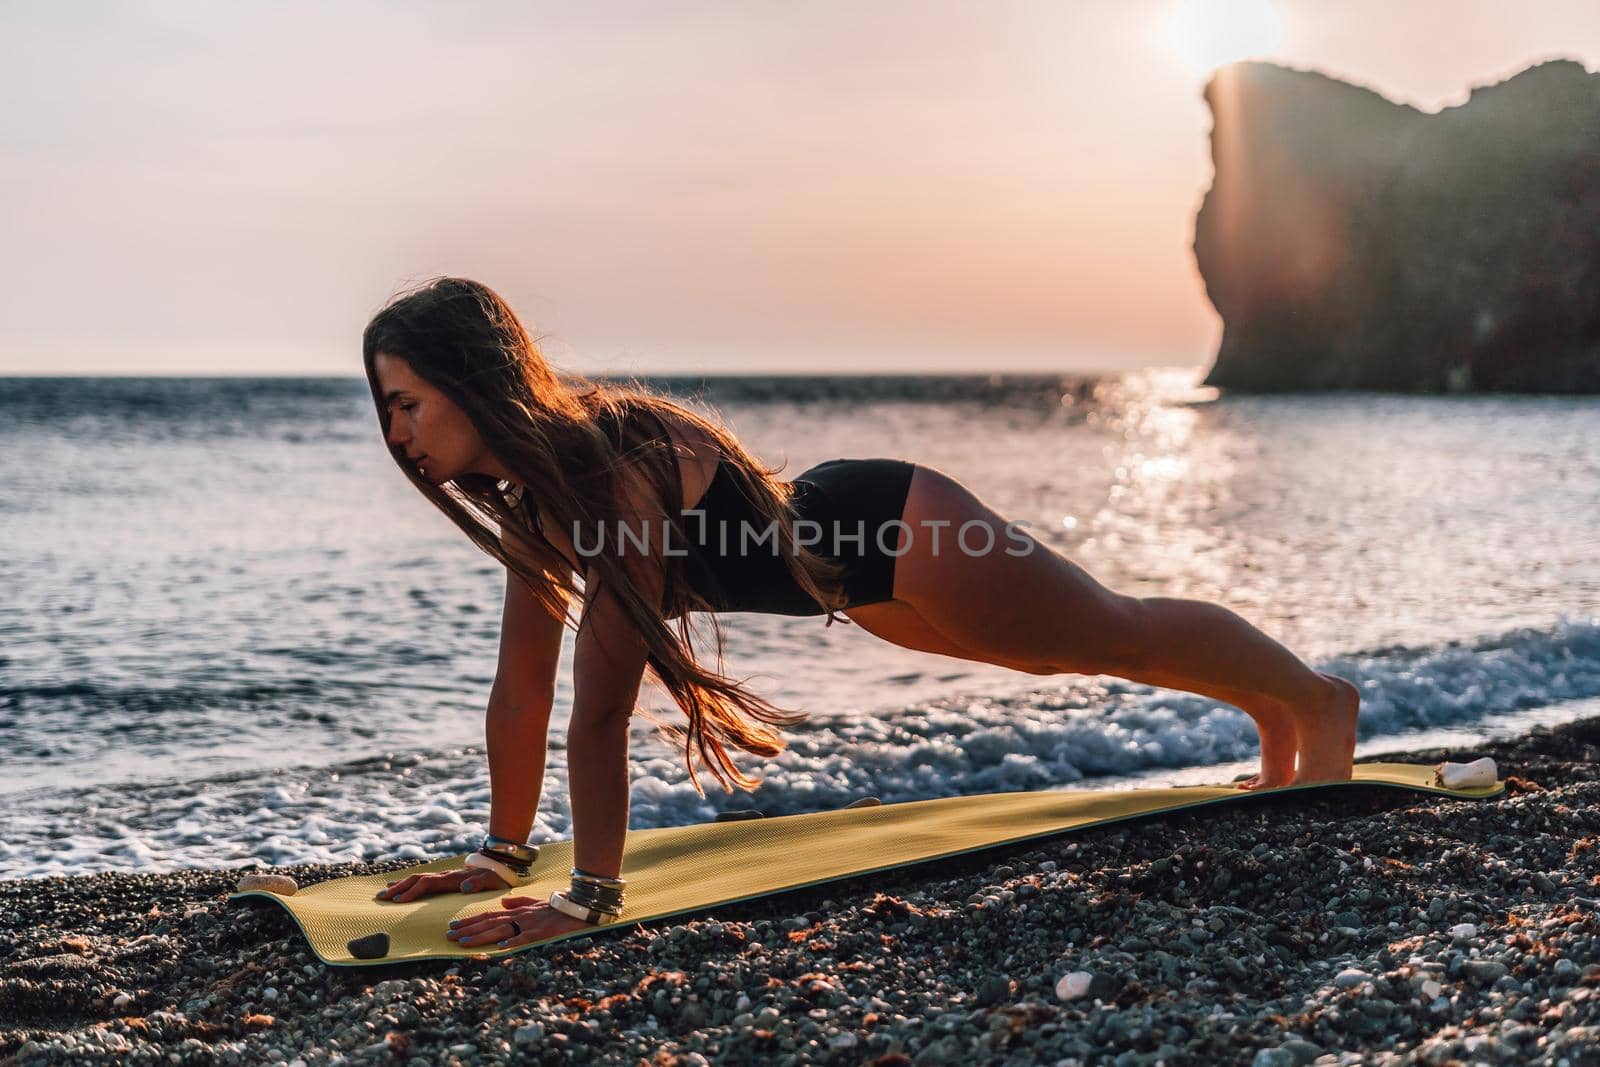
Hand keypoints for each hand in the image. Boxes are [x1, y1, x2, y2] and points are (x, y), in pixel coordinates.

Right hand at [376, 866, 509, 902]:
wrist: (503, 867)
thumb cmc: (498, 879)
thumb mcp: (493, 882)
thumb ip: (480, 883)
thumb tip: (464, 887)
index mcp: (453, 878)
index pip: (427, 884)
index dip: (412, 891)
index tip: (397, 900)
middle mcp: (446, 875)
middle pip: (417, 879)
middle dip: (398, 888)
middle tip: (381, 897)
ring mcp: (444, 876)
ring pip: (417, 879)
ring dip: (400, 885)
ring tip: (384, 892)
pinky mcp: (445, 879)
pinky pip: (423, 881)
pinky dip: (409, 884)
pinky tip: (399, 887)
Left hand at [446, 895, 597, 947]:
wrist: (578, 906)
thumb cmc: (558, 908)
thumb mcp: (536, 903)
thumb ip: (519, 902)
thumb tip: (502, 905)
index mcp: (517, 912)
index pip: (489, 916)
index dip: (470, 922)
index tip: (453, 926)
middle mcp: (519, 917)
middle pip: (489, 923)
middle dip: (468, 930)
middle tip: (448, 936)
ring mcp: (530, 924)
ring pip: (500, 930)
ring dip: (480, 936)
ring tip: (463, 943)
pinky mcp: (542, 932)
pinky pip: (525, 937)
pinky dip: (513, 942)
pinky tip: (500, 947)